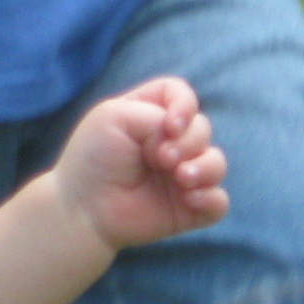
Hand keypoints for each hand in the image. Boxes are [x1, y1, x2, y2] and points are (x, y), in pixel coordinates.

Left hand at [51, 77, 228, 251]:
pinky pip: (219, 202)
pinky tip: (189, 199)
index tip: (170, 125)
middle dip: (188, 141)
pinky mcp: (189, 208)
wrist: (83, 208)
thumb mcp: (115, 116)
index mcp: (151, 116)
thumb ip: (156, 112)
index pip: (181, 95)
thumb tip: (182, 137)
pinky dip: (211, 198)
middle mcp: (169, 143)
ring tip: (181, 179)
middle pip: (202, 128)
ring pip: (216, 163)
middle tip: (161, 158)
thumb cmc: (93, 159)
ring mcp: (181, 176)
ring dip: (205, 168)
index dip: (185, 104)